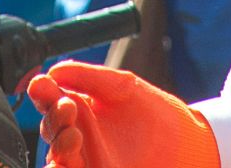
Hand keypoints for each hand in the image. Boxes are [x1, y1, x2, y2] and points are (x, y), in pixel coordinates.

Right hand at [24, 62, 218, 167]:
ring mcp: (87, 163)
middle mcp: (77, 139)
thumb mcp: (123, 87)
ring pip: (58, 162)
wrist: (188, 143)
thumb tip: (54, 71)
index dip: (42, 94)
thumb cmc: (155, 113)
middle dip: (53, 119)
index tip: (42, 85)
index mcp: (79, 111)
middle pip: (51, 131)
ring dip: (59, 150)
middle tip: (67, 107)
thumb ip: (89, 77)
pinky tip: (69, 164)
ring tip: (72, 137)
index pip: (50, 102)